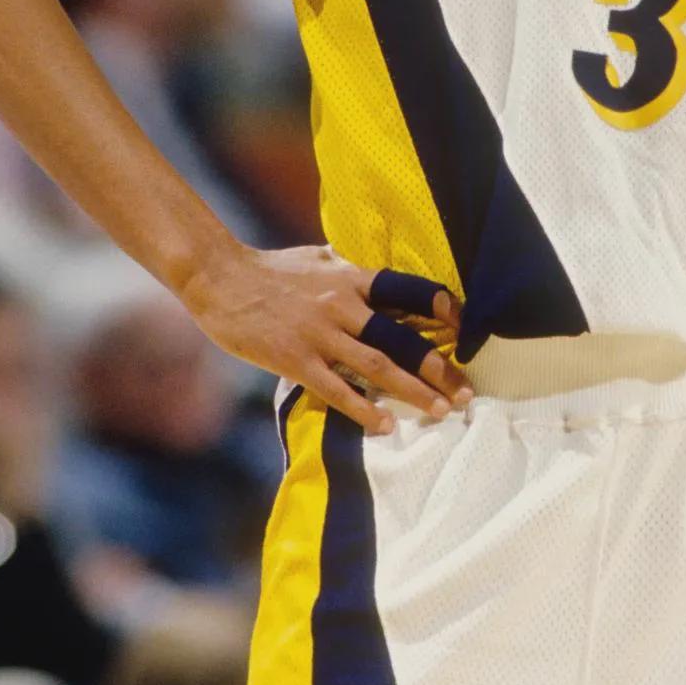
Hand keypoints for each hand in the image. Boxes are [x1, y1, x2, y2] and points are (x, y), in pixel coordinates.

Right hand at [183, 243, 471, 433]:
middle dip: (438, 367)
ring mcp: (319, 334)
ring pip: (377, 366)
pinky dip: (363, 410)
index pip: (409, 290)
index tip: (465, 328)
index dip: (441, 308)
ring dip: (413, 391)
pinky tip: (384, 426)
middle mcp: (342, 304)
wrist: (220, 279)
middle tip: (466, 392)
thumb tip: (374, 272)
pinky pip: (337, 389)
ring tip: (441, 411)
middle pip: (401, 338)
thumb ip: (349, 268)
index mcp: (351, 277)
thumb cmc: (271, 268)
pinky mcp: (295, 360)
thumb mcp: (318, 258)